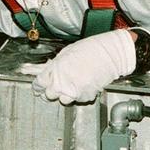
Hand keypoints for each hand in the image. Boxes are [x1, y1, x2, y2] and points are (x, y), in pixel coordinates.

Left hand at [22, 29, 136, 104]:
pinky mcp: (85, 96)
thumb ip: (55, 65)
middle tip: (58, 84)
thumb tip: (47, 71)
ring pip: (63, 100)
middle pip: (49, 95)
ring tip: (74, 84)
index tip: (39, 87)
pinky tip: (85, 84)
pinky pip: (78, 99)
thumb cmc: (91, 49)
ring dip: (66, 94)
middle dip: (52, 90)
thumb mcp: (66, 52)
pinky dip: (80, 94)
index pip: (39, 83)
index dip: (38, 86)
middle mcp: (62, 82)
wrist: (110, 54)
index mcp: (56, 69)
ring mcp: (74, 91)